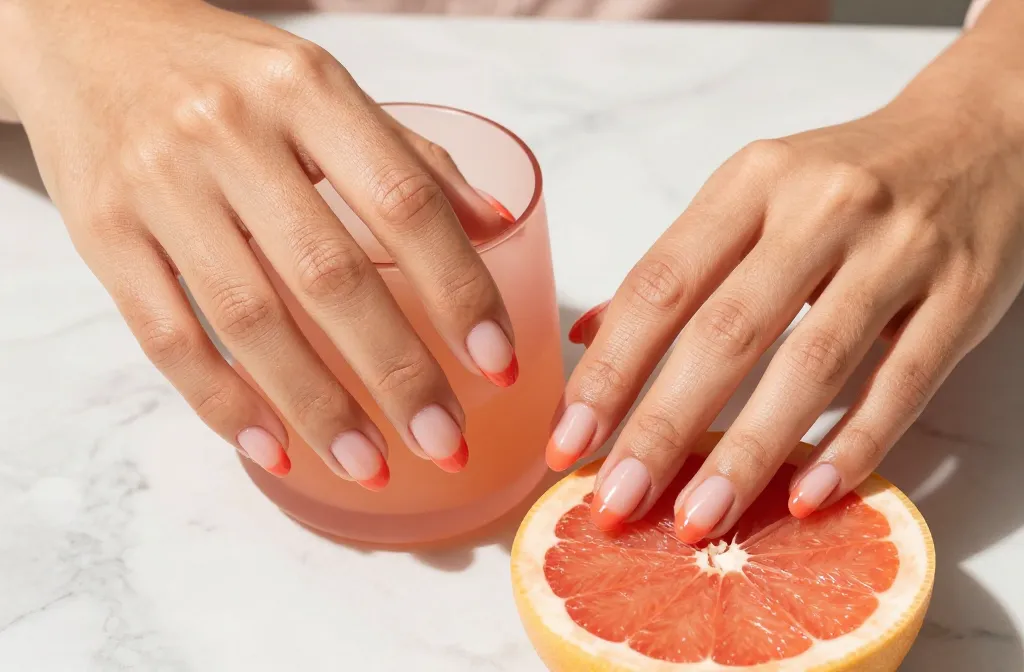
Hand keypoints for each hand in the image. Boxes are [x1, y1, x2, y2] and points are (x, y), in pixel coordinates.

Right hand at [0, 0, 516, 485]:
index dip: (459, 291)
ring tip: (374, 467)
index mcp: (306, 88)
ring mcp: (158, 184)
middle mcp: (231, 132)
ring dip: (320, 408)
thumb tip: (496, 227)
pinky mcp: (102, 233)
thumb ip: (408, 157)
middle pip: (331, 275)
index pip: (404, 203)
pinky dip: (224, 405)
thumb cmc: (224, 69)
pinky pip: (168, 338)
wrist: (85, 33)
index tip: (497, 363)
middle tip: (446, 442)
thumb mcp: (321, 85)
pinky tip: (276, 451)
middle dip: (399, 375)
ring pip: (250, 320)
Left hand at [548, 28, 1023, 538]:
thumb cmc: (846, 180)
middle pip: (725, 331)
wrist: (985, 135)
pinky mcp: (962, 293)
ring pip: (811, 364)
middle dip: (661, 427)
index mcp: (751, 182)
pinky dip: (852, 446)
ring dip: (747, 453)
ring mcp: (898, 250)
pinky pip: (902, 382)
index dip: (608, 370)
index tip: (567, 441)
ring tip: (697, 519)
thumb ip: (676, 267)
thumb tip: (588, 339)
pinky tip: (806, 497)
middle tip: (616, 500)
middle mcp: (820, 207)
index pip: (660, 284)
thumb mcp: (753, 195)